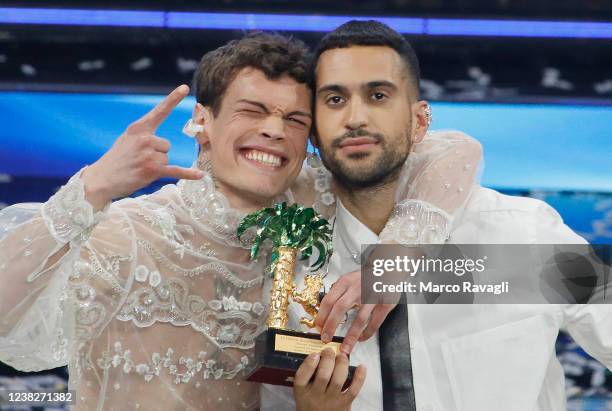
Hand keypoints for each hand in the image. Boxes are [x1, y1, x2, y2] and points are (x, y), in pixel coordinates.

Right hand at [81, 84, 202, 210]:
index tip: (185, 88)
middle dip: (157, 154)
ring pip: (167, 158)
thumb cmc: (117, 159)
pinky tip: (199, 175)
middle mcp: (145, 138)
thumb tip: (163, 143)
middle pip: (166, 145)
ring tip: (140, 168)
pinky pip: (176, 171)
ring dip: (157, 165)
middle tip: (139, 160)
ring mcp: (149, 154)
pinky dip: (188, 174)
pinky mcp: (153, 170)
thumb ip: (144, 135)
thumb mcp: (127, 139)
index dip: (173, 99)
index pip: (159, 111)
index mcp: (138, 128)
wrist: (102, 179)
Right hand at [294, 348, 365, 410]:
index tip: (315, 354)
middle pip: (323, 375)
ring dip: (342, 364)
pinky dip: (359, 377)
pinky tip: (361, 366)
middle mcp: (316, 397)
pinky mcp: (345, 404)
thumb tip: (316, 355)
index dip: (309, 362)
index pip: (302, 376)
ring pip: (338, 379)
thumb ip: (306, 377)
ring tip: (342, 356)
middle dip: (328, 358)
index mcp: (302, 393)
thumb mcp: (301, 393)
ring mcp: (332, 400)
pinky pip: (353, 389)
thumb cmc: (310, 404)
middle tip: (329, 351)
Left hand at [316, 270, 395, 353]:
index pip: (329, 300)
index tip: (318, 328)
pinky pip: (375, 322)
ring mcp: (372, 297)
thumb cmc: (364, 277)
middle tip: (326, 339)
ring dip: (351, 336)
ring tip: (344, 348)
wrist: (387, 269)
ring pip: (359, 319)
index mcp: (345, 282)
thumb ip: (338, 293)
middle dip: (331, 326)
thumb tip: (324, 313)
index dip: (322, 316)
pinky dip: (367, 333)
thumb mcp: (348, 279)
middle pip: (340, 309)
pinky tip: (361, 339)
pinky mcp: (385, 304)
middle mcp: (357, 288)